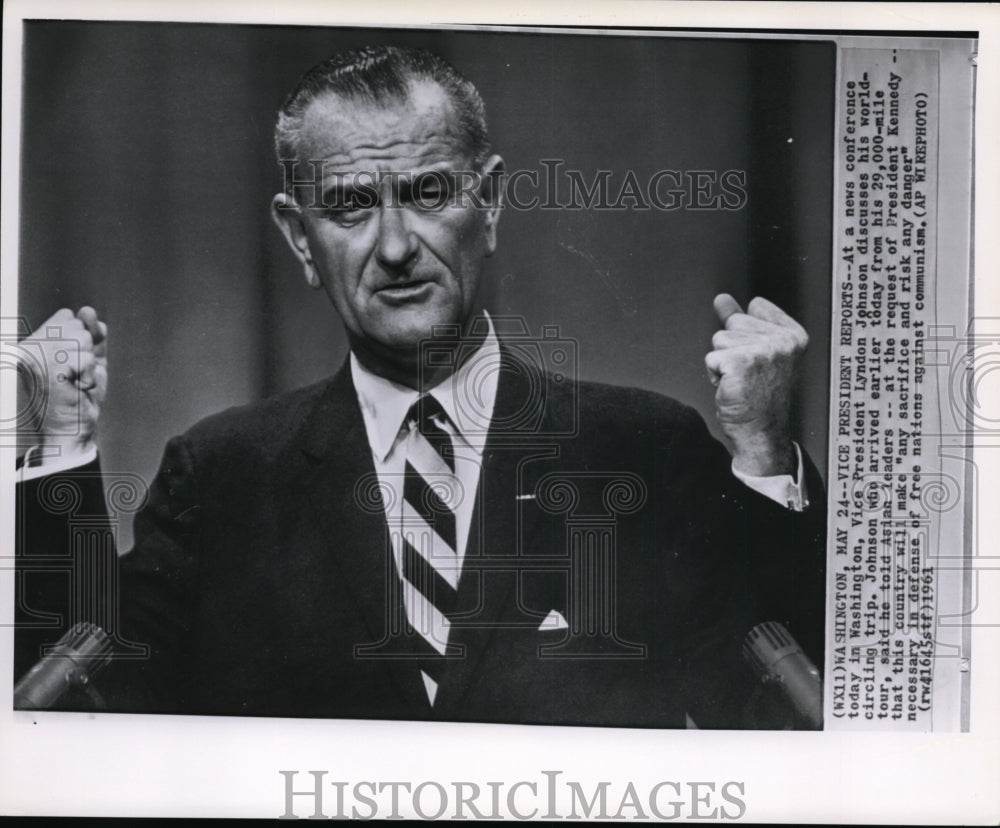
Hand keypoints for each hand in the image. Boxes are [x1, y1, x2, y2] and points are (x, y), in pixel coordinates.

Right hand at [18, 307, 107, 457]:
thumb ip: (90, 332)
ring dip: (88, 364)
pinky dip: (90, 375)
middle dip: (86, 351)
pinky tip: (78, 388)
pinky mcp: (47, 369)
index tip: (72, 363)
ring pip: (83, 339)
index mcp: (34, 341)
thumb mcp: (89, 358)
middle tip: (74, 375)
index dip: (81, 338)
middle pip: (77, 325)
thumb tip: (88, 310)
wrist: (72, 430)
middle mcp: (29, 346)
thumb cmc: (79, 396)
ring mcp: (35, 357)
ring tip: (75, 381)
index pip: (67, 316)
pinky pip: (87, 357)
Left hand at [704, 294, 806, 476]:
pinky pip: (711, 357)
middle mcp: (783, 340)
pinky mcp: (741, 362)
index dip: (747, 333)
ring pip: (720, 339)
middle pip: (734, 322)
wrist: (761, 433)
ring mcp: (763, 350)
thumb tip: (722, 298)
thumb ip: (742, 321)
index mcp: (794, 335)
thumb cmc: (760, 398)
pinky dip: (714, 374)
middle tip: (749, 375)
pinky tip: (733, 388)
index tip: (760, 362)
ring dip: (723, 362)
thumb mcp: (757, 353)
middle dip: (732, 348)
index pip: (755, 307)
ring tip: (741, 382)